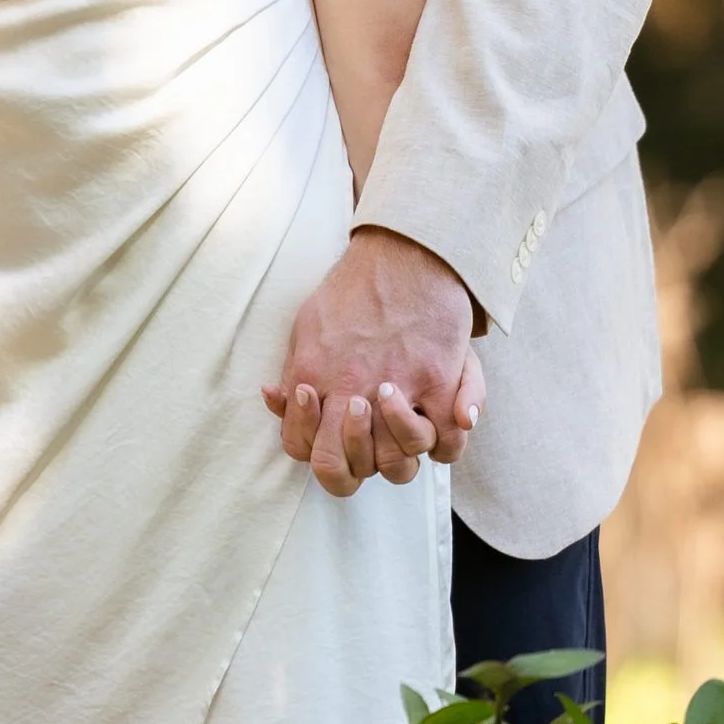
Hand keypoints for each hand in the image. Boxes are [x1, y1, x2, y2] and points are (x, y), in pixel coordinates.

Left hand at [264, 229, 482, 499]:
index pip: (305, 453)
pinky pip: (448, 443)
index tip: (334, 425)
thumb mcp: (306, 326)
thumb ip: (292, 370)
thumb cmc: (353, 290)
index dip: (319, 454)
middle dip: (356, 463)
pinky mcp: (439, 380)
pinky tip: (439, 423)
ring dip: (398, 453)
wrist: (404, 252)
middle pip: (348, 470)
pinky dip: (444, 446)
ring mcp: (399, 389)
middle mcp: (353, 391)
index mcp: (315, 378)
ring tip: (402, 421)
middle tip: (368, 434)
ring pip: (397, 464)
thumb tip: (275, 397)